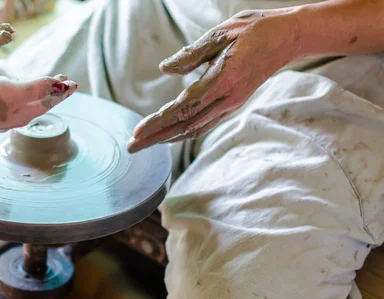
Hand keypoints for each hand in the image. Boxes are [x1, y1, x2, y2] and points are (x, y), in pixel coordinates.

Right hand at [0, 74, 77, 143]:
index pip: (49, 101)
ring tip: (38, 83)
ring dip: (31, 91)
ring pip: (20, 101)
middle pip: (36, 102)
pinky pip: (2, 97)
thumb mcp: (12, 92)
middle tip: (60, 81)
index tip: (73, 84)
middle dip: (49, 92)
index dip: (61, 91)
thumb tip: (60, 87)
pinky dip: (10, 88)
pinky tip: (5, 83)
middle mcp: (11, 116)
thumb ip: (36, 89)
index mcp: (23, 114)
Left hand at [127, 9, 300, 152]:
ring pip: (194, 128)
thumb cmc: (252, 30)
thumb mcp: (220, 35)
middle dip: (155, 138)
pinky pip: (205, 124)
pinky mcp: (233, 103)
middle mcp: (227, 99)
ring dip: (167, 138)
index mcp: (222, 80)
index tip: (137, 133)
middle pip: (184, 125)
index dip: (158, 122)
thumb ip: (191, 56)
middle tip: (131, 147)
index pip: (182, 108)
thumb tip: (164, 69)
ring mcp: (231, 104)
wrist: (287, 37)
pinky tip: (170, 134)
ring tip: (144, 143)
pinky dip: (184, 132)